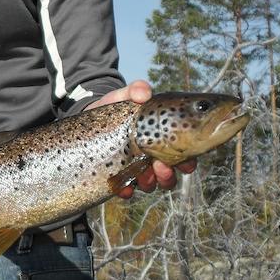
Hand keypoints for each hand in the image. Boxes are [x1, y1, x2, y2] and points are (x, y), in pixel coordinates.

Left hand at [86, 80, 196, 196]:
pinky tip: (123, 186)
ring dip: (150, 182)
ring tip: (143, 174)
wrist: (90, 117)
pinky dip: (126, 190)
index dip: (189, 161)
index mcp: (163, 140)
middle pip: (169, 175)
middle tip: (162, 166)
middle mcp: (152, 158)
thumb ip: (136, 90)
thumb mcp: (126, 96)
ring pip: (150, 184)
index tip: (187, 161)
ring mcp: (135, 169)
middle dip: (168, 175)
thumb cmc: (116, 107)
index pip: (184, 155)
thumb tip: (145, 93)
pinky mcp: (117, 177)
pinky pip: (125, 189)